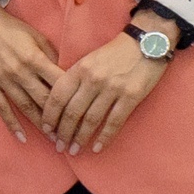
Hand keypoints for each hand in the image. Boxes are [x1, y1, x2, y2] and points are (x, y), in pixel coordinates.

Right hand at [0, 0, 62, 140]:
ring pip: (25, 107)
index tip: (83, 113)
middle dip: (59, 119)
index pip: (58, 83)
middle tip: (71, 134)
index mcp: (35, 58)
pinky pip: (2, 108)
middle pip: (44, 100)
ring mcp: (3, 80)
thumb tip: (66, 76)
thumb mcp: (37, 37)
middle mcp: (20, 72)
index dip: (72, 100)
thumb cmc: (13, 30)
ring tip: (53, 139)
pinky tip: (22, 137)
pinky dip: (12, 124)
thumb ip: (51, 57)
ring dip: (41, 125)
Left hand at [39, 35, 167, 155]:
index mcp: (79, 69)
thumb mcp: (88, 60)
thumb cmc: (114, 53)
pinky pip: (114, 121)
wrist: (147, 42)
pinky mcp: (131, 97)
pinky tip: (97, 148)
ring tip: (73, 150)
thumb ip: (74, 78)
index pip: (58, 96)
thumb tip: (59, 103)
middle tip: (59, 146)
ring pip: (91, 119)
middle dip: (63, 132)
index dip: (49, 116)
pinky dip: (105, 137)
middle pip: (72, 112)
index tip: (45, 129)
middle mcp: (93, 80)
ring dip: (80, 138)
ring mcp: (112, 89)